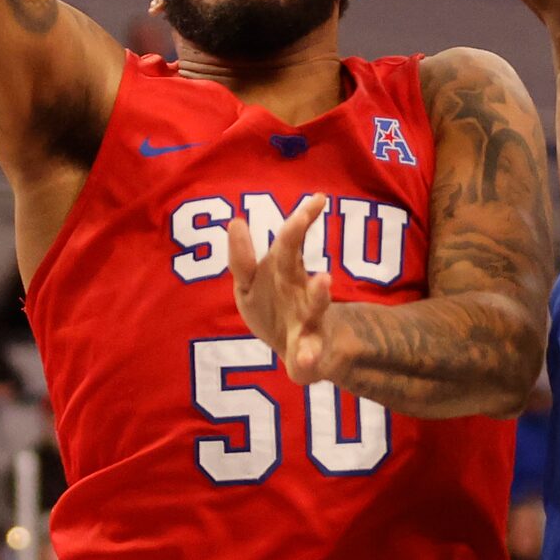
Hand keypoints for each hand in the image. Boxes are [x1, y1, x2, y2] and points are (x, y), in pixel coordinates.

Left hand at [227, 193, 335, 383]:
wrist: (307, 353)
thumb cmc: (274, 308)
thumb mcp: (251, 284)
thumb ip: (242, 257)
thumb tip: (236, 220)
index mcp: (279, 271)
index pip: (282, 241)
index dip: (296, 221)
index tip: (316, 198)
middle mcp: (295, 288)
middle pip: (291, 259)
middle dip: (295, 236)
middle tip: (303, 213)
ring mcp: (306, 319)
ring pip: (315, 303)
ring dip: (318, 293)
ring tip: (324, 281)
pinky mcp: (310, 351)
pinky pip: (308, 353)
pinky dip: (307, 356)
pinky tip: (305, 361)